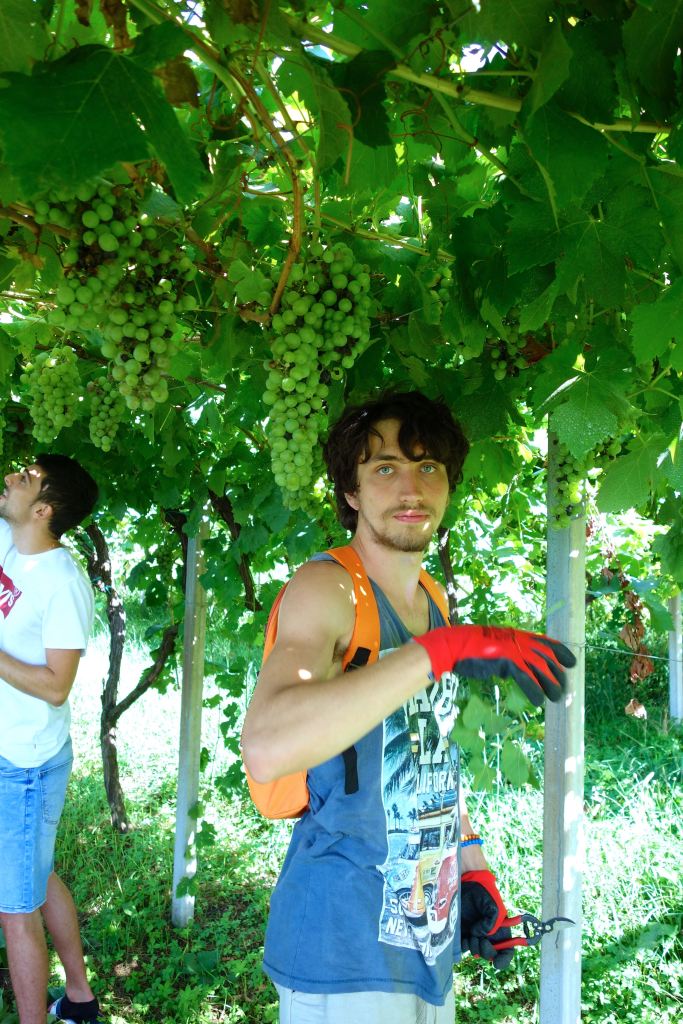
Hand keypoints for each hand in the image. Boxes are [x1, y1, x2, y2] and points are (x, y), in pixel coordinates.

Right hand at [413, 624, 575, 705]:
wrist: (455, 645)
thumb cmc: (472, 649)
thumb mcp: (497, 650)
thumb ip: (510, 658)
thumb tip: (519, 671)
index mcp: (519, 636)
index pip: (546, 642)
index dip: (561, 652)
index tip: (571, 663)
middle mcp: (519, 641)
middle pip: (547, 657)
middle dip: (558, 674)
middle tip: (563, 689)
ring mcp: (513, 650)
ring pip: (540, 668)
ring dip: (550, 684)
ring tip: (556, 698)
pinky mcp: (505, 660)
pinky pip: (525, 677)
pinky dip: (533, 689)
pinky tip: (539, 700)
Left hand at [461, 869, 513, 971]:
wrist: (469, 883)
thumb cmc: (485, 894)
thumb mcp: (494, 908)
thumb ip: (491, 924)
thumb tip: (481, 936)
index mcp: (501, 932)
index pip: (506, 952)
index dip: (503, 960)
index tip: (496, 963)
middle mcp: (489, 937)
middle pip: (490, 955)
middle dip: (486, 952)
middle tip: (481, 940)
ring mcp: (475, 935)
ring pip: (476, 953)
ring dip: (475, 948)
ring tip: (472, 936)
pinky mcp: (463, 932)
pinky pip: (463, 947)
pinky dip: (464, 946)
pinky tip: (465, 938)